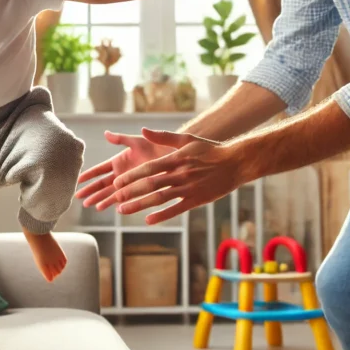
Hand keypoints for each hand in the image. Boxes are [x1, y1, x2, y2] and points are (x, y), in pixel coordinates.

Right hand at [76, 131, 176, 208]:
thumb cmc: (158, 145)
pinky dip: (114, 202)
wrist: (176, 153)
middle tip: (78, 197)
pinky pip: (125, 197)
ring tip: (90, 206)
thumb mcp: (138, 141)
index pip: (100, 169)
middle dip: (91, 190)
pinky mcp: (140, 189)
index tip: (78, 180)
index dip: (89, 174)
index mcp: (120, 160)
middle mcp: (123, 172)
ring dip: (100, 198)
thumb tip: (105, 133)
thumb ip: (121, 139)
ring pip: (111, 192)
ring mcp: (131, 182)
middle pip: (103, 183)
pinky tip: (106, 208)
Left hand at [93, 128, 258, 224]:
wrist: (236, 162)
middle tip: (114, 198)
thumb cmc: (210, 150)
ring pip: (159, 198)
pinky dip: (162, 215)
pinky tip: (149, 220)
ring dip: (139, 205)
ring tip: (123, 210)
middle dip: (129, 192)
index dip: (130, 176)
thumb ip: (163, 136)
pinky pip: (176, 209)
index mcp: (175, 159)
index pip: (148, 168)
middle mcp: (179, 174)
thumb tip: (143, 130)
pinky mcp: (197, 200)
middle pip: (150, 185)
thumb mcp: (187, 139)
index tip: (116, 182)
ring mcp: (188, 188)